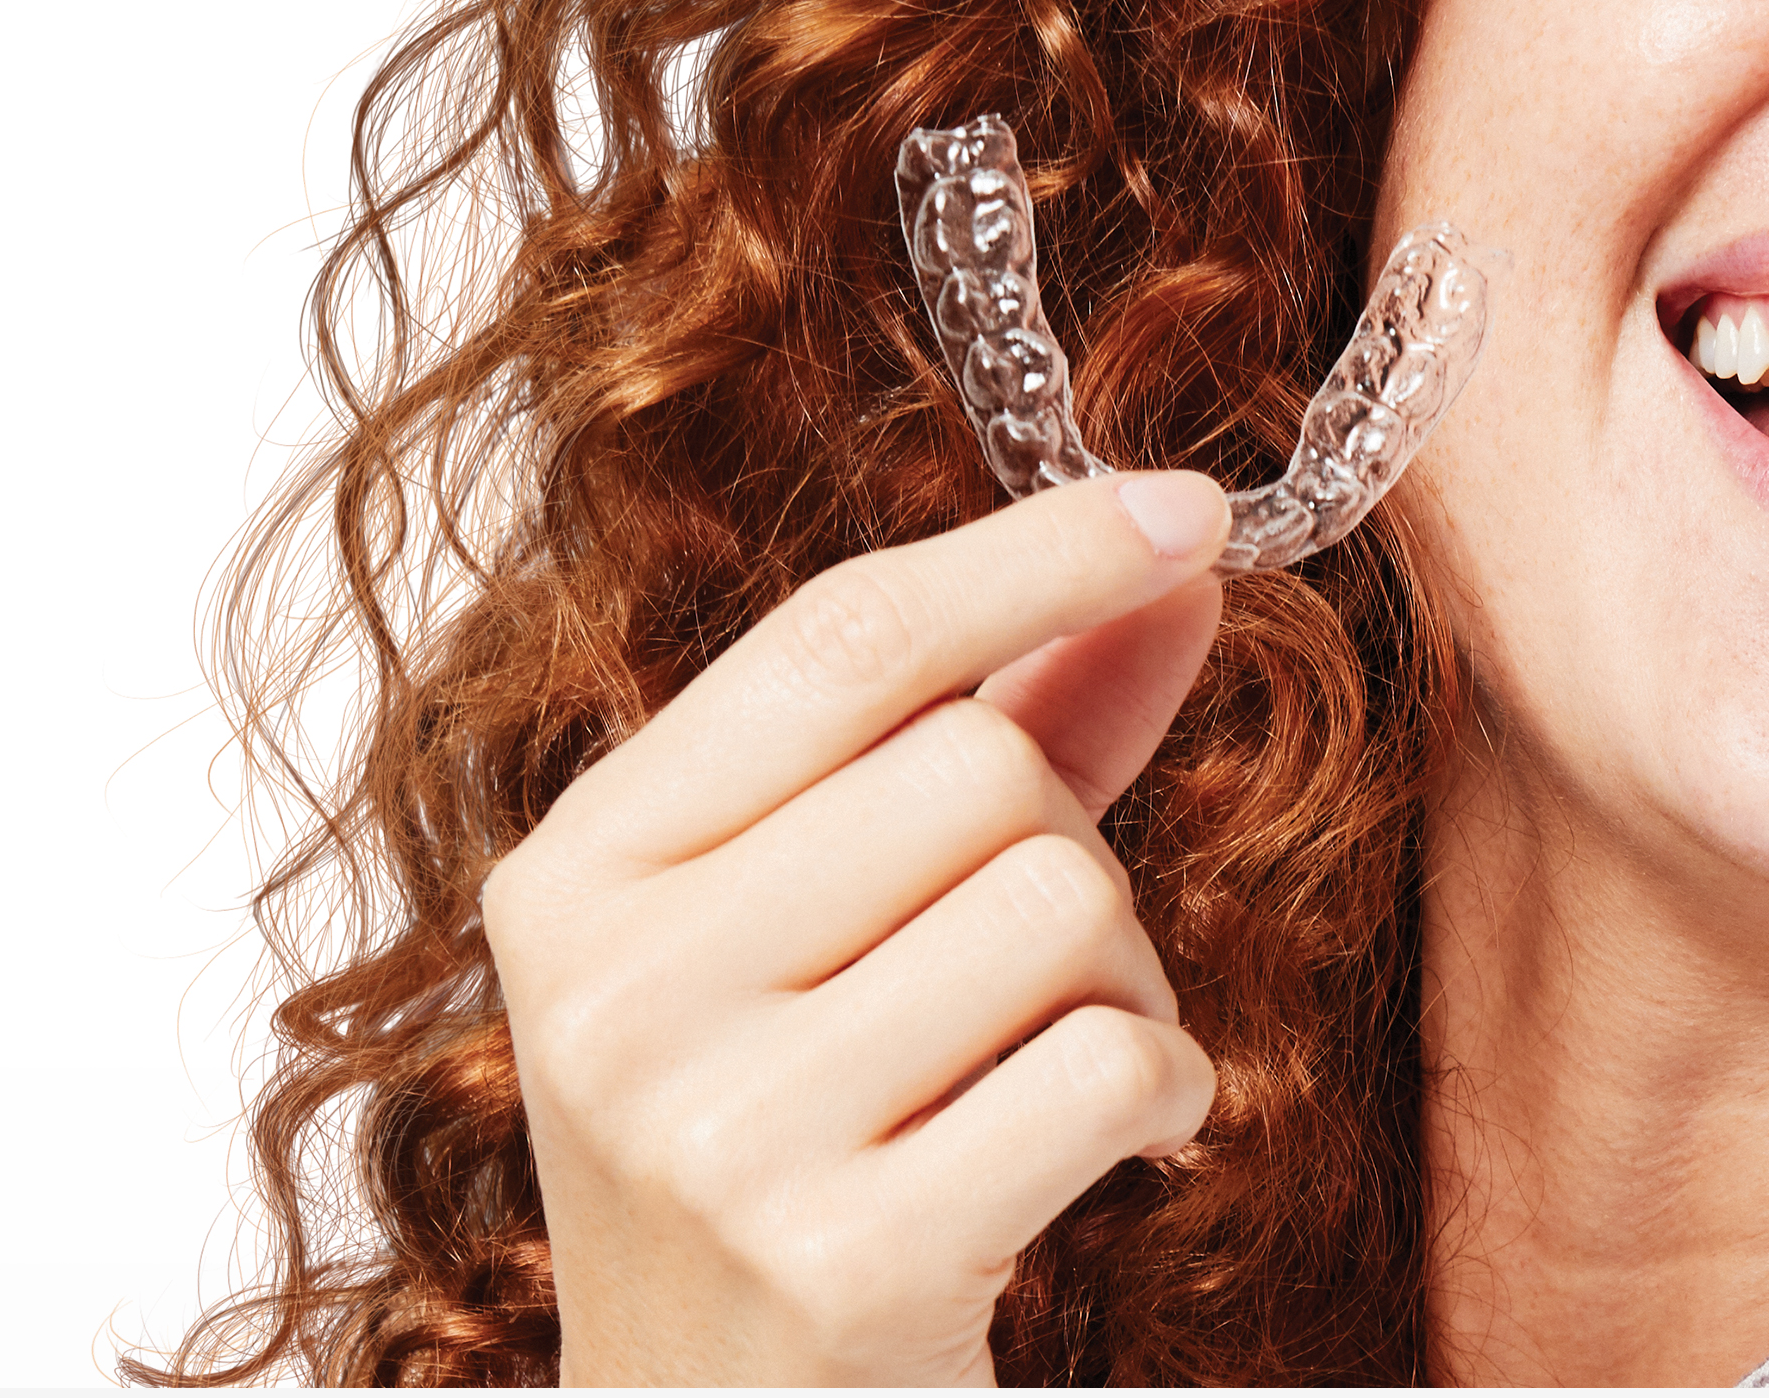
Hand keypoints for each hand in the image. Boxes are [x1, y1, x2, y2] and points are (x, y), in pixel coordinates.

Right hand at [479, 472, 1231, 1384]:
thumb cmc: (806, 1143)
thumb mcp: (845, 923)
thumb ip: (1008, 726)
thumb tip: (1175, 559)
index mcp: (580, 871)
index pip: (841, 642)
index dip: (1036, 555)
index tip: (1188, 510)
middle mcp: (610, 992)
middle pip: (981, 770)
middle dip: (1070, 857)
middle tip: (1023, 983)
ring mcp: (710, 1132)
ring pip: (1064, 901)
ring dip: (1124, 984)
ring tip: (1044, 1072)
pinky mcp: (837, 1258)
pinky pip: (1109, 1060)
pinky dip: (1166, 1095)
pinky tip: (1104, 1149)